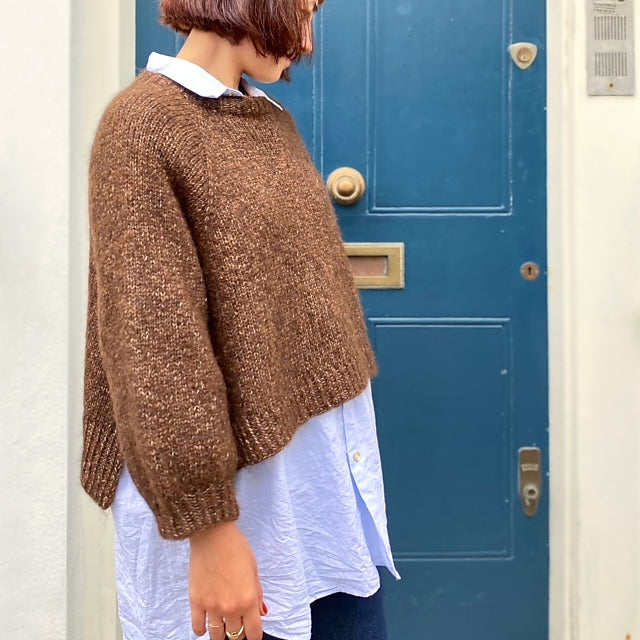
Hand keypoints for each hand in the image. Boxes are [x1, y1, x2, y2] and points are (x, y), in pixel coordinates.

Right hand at [188, 520, 266, 639]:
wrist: (213, 535)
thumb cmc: (236, 547)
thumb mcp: (254, 569)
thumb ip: (258, 594)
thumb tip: (262, 612)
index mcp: (249, 600)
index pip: (254, 633)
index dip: (254, 635)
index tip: (253, 631)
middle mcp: (231, 608)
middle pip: (235, 635)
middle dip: (239, 631)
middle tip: (238, 623)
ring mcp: (212, 607)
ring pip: (217, 636)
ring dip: (221, 633)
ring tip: (223, 625)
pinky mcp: (196, 602)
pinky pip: (198, 627)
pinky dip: (202, 629)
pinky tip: (206, 623)